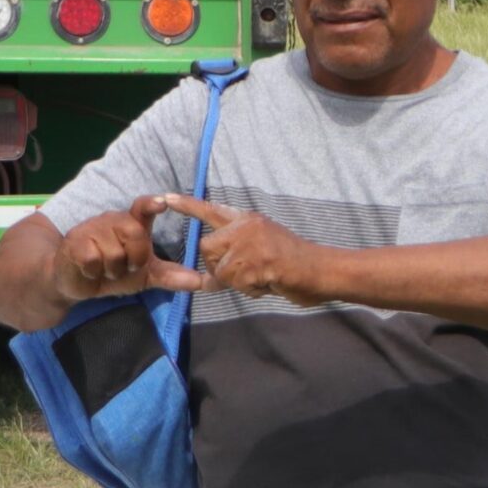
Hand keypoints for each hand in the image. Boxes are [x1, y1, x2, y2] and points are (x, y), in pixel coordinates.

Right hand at [52, 207, 169, 301]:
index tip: (163, 203)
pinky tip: (90, 269)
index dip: (152, 204)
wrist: (75, 281)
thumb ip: (171, 276)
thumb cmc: (113, 272)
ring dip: (113, 269)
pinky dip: (95, 271)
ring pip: (115, 252)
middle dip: (134, 258)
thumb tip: (201, 282)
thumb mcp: (145, 276)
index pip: (143, 207)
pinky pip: (94, 259)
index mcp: (132, 224)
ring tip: (106, 269)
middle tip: (126, 267)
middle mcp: (113, 220)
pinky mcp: (76, 242)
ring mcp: (93, 228)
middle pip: (136, 235)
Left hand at [146, 194, 321, 299]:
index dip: (188, 205)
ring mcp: (251, 244)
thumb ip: (240, 249)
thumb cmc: (295, 262)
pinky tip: (267, 284)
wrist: (322, 270)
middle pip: (208, 248)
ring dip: (236, 282)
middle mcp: (246, 227)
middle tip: (243, 275)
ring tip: (261, 279)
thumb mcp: (265, 244)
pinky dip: (249, 290)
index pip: (212, 210)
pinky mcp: (256, 262)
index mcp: (248, 220)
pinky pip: (236, 283)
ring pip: (220, 269)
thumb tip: (216, 271)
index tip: (165, 197)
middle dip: (218, 267)